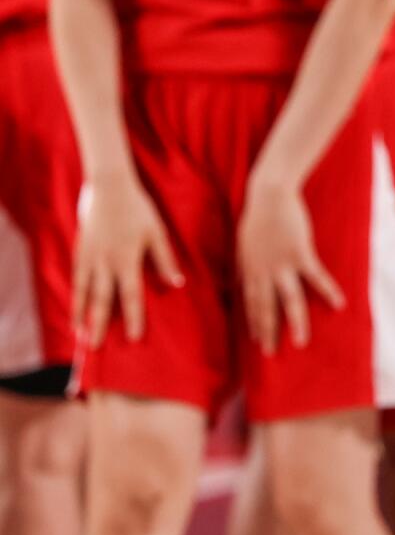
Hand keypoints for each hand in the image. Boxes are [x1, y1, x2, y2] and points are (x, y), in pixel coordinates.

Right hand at [72, 170, 183, 346]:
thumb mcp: (157, 232)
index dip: (133, 318)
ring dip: (82, 314)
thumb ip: (165, 259)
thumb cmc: (139, 209)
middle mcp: (106, 263)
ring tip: (80, 334)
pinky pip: (76, 278)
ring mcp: (90, 257)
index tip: (133, 338)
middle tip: (95, 347)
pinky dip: (76, 295)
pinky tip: (76, 307)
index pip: (131, 295)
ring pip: (84, 292)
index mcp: (128, 260)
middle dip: (99, 325)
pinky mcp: (80, 250)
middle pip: (103, 300)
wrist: (109, 187)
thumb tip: (178, 283)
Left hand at [238, 172, 345, 352]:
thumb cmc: (256, 218)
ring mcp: (282, 264)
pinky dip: (328, 291)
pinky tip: (339, 304)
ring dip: (295, 322)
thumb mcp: (242, 246)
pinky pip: (316, 277)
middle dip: (268, 332)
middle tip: (270, 354)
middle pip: (265, 307)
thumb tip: (237, 284)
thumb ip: (243, 267)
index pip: (250, 303)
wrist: (268, 195)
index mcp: (249, 270)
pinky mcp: (301, 254)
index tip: (257, 341)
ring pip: (289, 300)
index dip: (254, 322)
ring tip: (300, 342)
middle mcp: (263, 272)